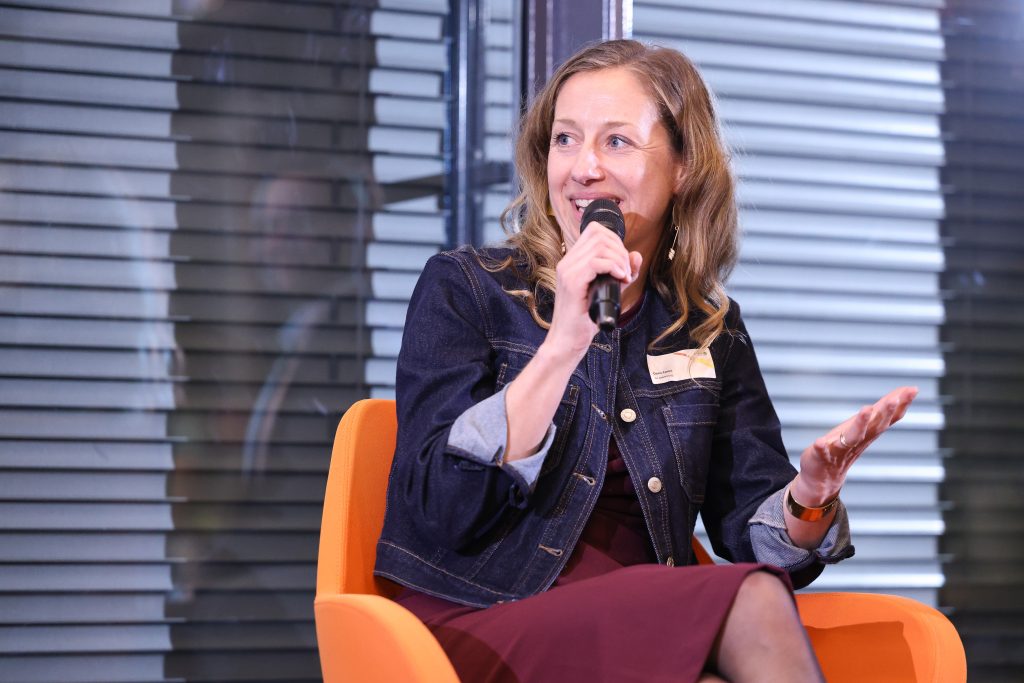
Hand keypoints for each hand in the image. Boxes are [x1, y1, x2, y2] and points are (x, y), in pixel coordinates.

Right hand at [544, 225, 641, 361]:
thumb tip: (636, 255)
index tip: (622, 262)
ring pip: (599, 246)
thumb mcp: (610, 291)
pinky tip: (619, 279)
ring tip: (623, 277)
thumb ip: (622, 273)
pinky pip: (596, 262)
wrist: (567, 341)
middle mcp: (567, 262)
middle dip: (620, 250)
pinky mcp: (572, 283)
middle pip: (599, 234)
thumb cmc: (585, 319)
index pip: (594, 230)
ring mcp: (567, 271)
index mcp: (572, 261)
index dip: (615, 241)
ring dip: (619, 260)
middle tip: (625, 272)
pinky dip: (613, 267)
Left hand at [793, 386, 918, 505]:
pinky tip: (820, 442)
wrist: (823, 478)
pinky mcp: (822, 456)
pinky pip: (823, 452)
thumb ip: (883, 410)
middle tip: (894, 399)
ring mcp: (840, 449)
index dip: (901, 404)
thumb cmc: (845, 447)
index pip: (888, 418)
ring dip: (860, 424)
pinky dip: (822, 447)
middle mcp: (858, 441)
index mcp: (868, 432)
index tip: (913, 390)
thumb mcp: (865, 426)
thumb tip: (910, 390)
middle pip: (875, 426)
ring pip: (853, 437)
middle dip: (885, 412)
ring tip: (866, 409)